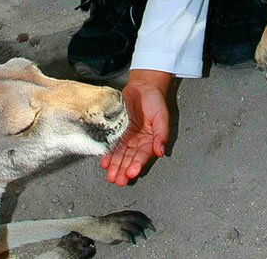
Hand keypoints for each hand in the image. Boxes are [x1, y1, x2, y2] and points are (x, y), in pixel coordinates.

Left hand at [101, 69, 170, 185]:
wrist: (142, 87)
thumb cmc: (155, 100)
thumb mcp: (161, 116)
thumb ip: (161, 134)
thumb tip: (161, 150)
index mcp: (150, 140)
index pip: (143, 156)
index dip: (137, 164)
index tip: (131, 172)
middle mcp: (138, 141)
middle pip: (130, 159)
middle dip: (123, 170)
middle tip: (118, 179)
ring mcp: (127, 137)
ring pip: (120, 155)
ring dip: (115, 166)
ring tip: (110, 175)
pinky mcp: (117, 131)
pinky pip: (112, 145)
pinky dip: (108, 153)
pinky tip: (104, 161)